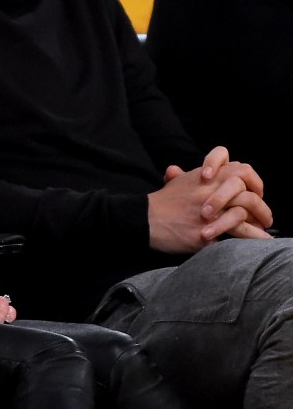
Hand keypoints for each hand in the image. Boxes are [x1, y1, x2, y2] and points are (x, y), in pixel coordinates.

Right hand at [150, 148, 271, 251]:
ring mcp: (210, 210)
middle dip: (261, 206)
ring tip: (264, 230)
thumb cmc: (161, 203)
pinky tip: (258, 240)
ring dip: (259, 221)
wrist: (145, 219)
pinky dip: (251, 236)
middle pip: (247, 191)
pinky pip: (237, 232)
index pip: (241, 169)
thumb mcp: (177, 182)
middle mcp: (210, 190)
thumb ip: (190, 176)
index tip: (254, 193)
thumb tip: (189, 172)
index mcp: (206, 177)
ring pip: (245, 210)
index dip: (252, 181)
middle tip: (264, 216)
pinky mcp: (207, 230)